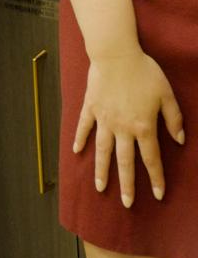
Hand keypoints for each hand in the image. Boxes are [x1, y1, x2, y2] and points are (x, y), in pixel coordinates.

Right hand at [75, 49, 183, 206]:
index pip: (151, 158)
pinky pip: (84, 127)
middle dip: (127, 185)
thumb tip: (180, 140)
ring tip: (100, 188)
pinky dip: (80, 139)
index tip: (158, 194)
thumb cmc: (144, 71)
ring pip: (103, 150)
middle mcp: (122, 128)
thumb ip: (174, 118)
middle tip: (127, 204)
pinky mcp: (91, 107)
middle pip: (125, 162)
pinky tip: (77, 152)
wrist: (115, 53)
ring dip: (102, 170)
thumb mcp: (166, 93)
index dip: (156, 178)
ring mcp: (104, 119)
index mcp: (143, 126)